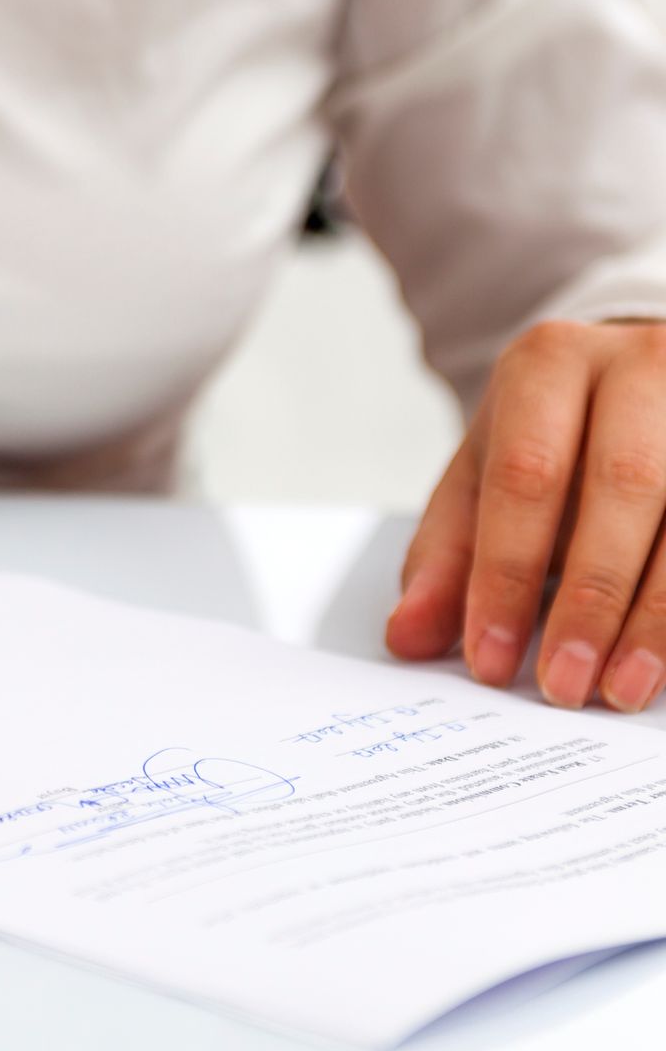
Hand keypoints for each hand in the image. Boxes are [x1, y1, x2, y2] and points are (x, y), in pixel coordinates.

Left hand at [388, 319, 665, 710]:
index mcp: (549, 363)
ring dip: (656, 616)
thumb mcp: (482, 481)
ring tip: (621, 687)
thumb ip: (446, 558)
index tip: (492, 659)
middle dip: (592, 599)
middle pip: (625, 485)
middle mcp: (641, 364)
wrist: (632, 381)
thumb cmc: (550, 440)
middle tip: (563, 683)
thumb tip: (409, 636)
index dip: (507, 575)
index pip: (525, 475)